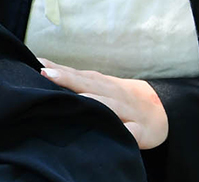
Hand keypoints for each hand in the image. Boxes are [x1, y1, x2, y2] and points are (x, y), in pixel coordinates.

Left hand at [38, 58, 167, 149]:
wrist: (161, 110)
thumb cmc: (119, 97)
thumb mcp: (98, 85)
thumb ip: (73, 79)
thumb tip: (40, 68)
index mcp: (100, 84)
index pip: (76, 75)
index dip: (58, 70)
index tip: (37, 65)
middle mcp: (112, 94)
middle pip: (88, 85)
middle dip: (67, 79)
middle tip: (46, 74)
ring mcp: (128, 112)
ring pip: (109, 106)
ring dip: (94, 102)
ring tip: (77, 100)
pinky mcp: (141, 131)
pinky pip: (132, 133)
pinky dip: (126, 132)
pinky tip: (118, 132)